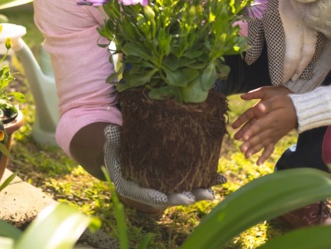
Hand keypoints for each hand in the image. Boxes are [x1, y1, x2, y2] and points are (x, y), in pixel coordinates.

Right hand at [103, 124, 224, 212]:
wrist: (121, 149)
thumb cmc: (115, 146)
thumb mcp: (111, 142)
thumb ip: (112, 139)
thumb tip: (110, 131)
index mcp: (130, 186)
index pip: (143, 194)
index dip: (153, 197)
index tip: (163, 199)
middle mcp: (148, 190)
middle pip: (166, 197)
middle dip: (180, 198)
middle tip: (193, 198)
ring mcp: (163, 186)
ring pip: (182, 192)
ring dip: (198, 192)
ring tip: (212, 191)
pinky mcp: (174, 179)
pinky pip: (191, 181)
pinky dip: (205, 180)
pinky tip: (220, 178)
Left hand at [231, 86, 297, 164]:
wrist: (300, 112)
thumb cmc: (288, 103)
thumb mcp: (278, 100)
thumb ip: (268, 104)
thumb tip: (259, 107)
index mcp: (272, 119)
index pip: (260, 126)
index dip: (252, 131)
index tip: (244, 137)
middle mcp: (273, 129)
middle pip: (260, 137)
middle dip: (250, 143)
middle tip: (241, 149)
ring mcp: (274, 135)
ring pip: (263, 144)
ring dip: (254, 150)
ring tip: (246, 156)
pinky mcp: (276, 138)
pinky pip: (270, 149)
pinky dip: (264, 156)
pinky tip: (258, 163)